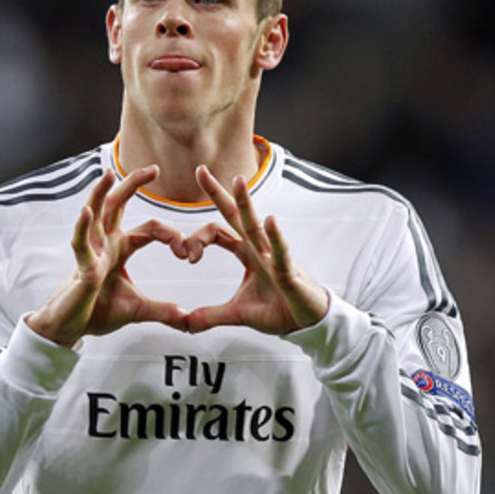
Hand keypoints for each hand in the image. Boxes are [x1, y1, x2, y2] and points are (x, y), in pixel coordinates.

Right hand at [26, 166, 189, 347]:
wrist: (73, 328)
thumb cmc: (98, 312)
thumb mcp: (138, 310)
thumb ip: (163, 311)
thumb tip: (187, 321)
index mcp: (119, 248)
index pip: (149, 229)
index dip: (171, 237)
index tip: (188, 254)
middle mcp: (104, 243)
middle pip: (118, 205)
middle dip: (133, 185)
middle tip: (154, 169)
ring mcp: (91, 252)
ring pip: (94, 214)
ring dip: (101, 193)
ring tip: (108, 174)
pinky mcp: (81, 266)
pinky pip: (80, 242)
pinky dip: (82, 225)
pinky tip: (87, 211)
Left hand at [184, 166, 328, 334]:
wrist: (308, 322)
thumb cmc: (280, 309)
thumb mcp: (238, 314)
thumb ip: (211, 316)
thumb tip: (186, 324)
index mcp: (247, 254)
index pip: (219, 232)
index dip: (198, 239)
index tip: (186, 254)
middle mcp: (259, 249)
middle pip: (235, 216)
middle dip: (217, 193)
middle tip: (200, 169)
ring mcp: (274, 257)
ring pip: (256, 226)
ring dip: (246, 203)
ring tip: (237, 181)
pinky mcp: (288, 272)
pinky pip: (281, 251)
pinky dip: (275, 237)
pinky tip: (270, 221)